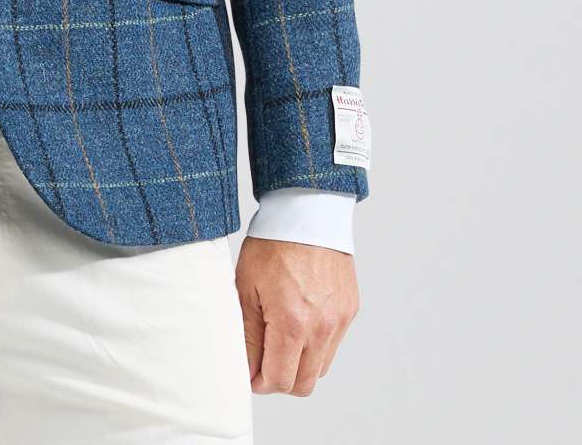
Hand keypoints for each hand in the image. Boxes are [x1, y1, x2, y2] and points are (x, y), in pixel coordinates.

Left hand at [235, 236, 359, 395]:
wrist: (307, 212)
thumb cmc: (273, 244)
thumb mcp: (246, 286)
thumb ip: (248, 335)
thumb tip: (248, 370)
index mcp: (292, 323)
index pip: (279, 380)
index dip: (259, 382)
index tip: (249, 372)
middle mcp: (322, 327)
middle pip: (303, 384)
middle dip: (280, 379)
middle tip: (262, 359)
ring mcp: (340, 320)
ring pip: (320, 368)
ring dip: (299, 363)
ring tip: (280, 336)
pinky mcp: (350, 310)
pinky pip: (333, 344)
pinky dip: (316, 344)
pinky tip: (300, 319)